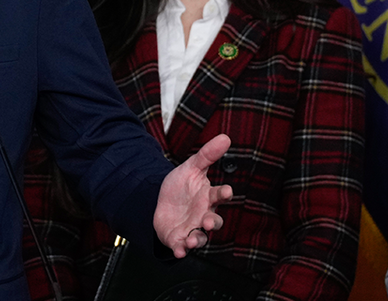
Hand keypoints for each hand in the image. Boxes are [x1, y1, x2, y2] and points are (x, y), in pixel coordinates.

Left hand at [152, 133, 233, 257]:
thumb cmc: (182, 186)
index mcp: (208, 197)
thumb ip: (207, 155)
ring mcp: (192, 228)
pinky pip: (183, 246)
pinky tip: (179, 250)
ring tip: (192, 240)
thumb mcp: (191, 167)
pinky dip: (181, 250)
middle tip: (208, 222)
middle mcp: (204, 215)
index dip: (224, 193)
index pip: (219, 195)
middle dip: (212, 223)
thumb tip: (225, 137)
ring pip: (200, 237)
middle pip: (214, 221)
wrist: (160, 201)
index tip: (227, 191)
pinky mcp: (179, 238)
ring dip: (197, 240)